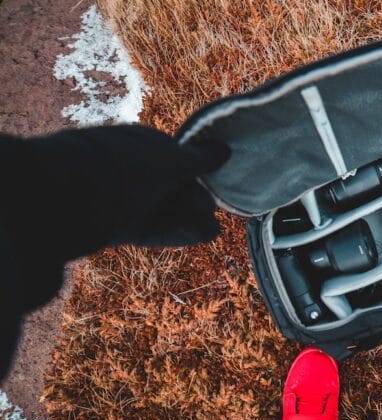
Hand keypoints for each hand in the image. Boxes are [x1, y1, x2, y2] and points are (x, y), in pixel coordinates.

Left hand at [3, 125, 229, 264]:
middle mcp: (133, 171)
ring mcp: (126, 201)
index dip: (198, 173)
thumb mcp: (173, 159)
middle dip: (195, 199)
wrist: (79, 192)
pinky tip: (202, 235)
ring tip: (213, 230)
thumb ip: (201, 158)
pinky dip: (179, 233)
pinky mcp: (121, 227)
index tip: (215, 184)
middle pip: (172, 187)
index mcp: (142, 144)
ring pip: (165, 210)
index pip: (176, 159)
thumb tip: (225, 150)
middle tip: (214, 209)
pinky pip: (155, 229)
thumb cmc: (132, 165)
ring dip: (190, 219)